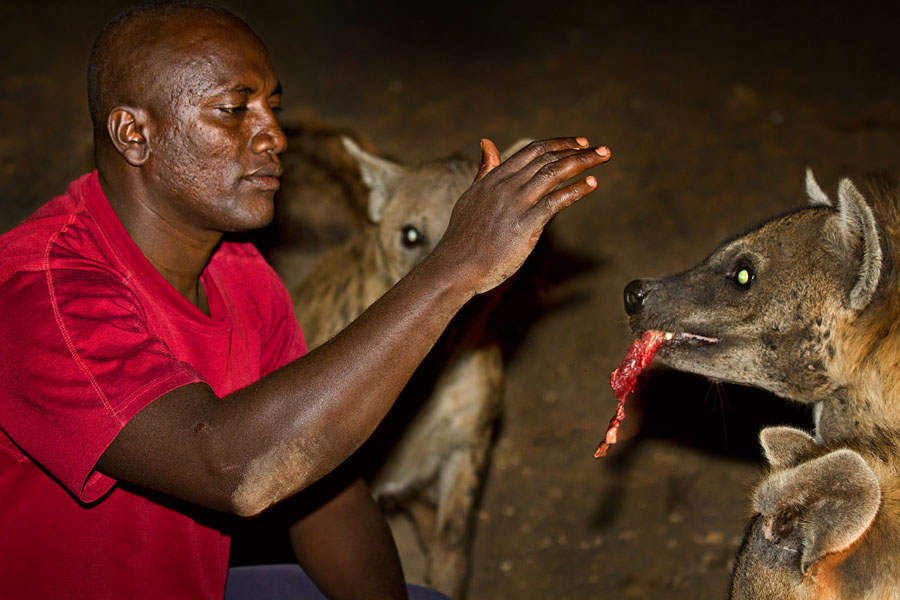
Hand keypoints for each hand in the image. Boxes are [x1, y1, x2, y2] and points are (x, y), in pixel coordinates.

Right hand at [435, 136, 609, 294]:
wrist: (457, 266)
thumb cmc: (463, 237)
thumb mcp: (472, 195)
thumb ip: (484, 170)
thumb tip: (486, 142)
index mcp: (495, 177)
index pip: (533, 150)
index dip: (559, 144)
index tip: (578, 142)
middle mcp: (507, 185)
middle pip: (548, 158)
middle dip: (578, 150)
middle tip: (601, 150)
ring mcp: (516, 203)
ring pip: (555, 173)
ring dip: (583, 163)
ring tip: (603, 157)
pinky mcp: (526, 224)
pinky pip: (555, 201)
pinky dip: (575, 190)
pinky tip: (592, 184)